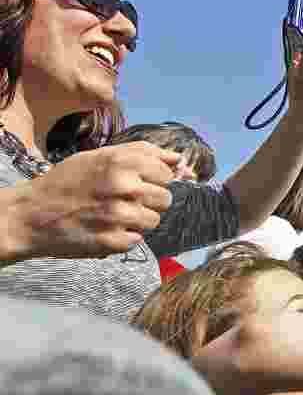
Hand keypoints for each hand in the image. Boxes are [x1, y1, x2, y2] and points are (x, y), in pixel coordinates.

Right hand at [4, 142, 177, 259]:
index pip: (166, 173)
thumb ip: (143, 154)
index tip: (135, 182)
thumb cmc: (68, 182)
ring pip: (154, 221)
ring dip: (137, 221)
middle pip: (165, 199)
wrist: (30, 214)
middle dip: (148, 201)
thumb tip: (180, 160)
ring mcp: (118, 215)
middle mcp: (123, 186)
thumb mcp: (100, 156)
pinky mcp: (112, 241)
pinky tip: (103, 229)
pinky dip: (123, 238)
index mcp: (122, 162)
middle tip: (121, 201)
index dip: (153, 180)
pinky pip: (137, 240)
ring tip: (111, 215)